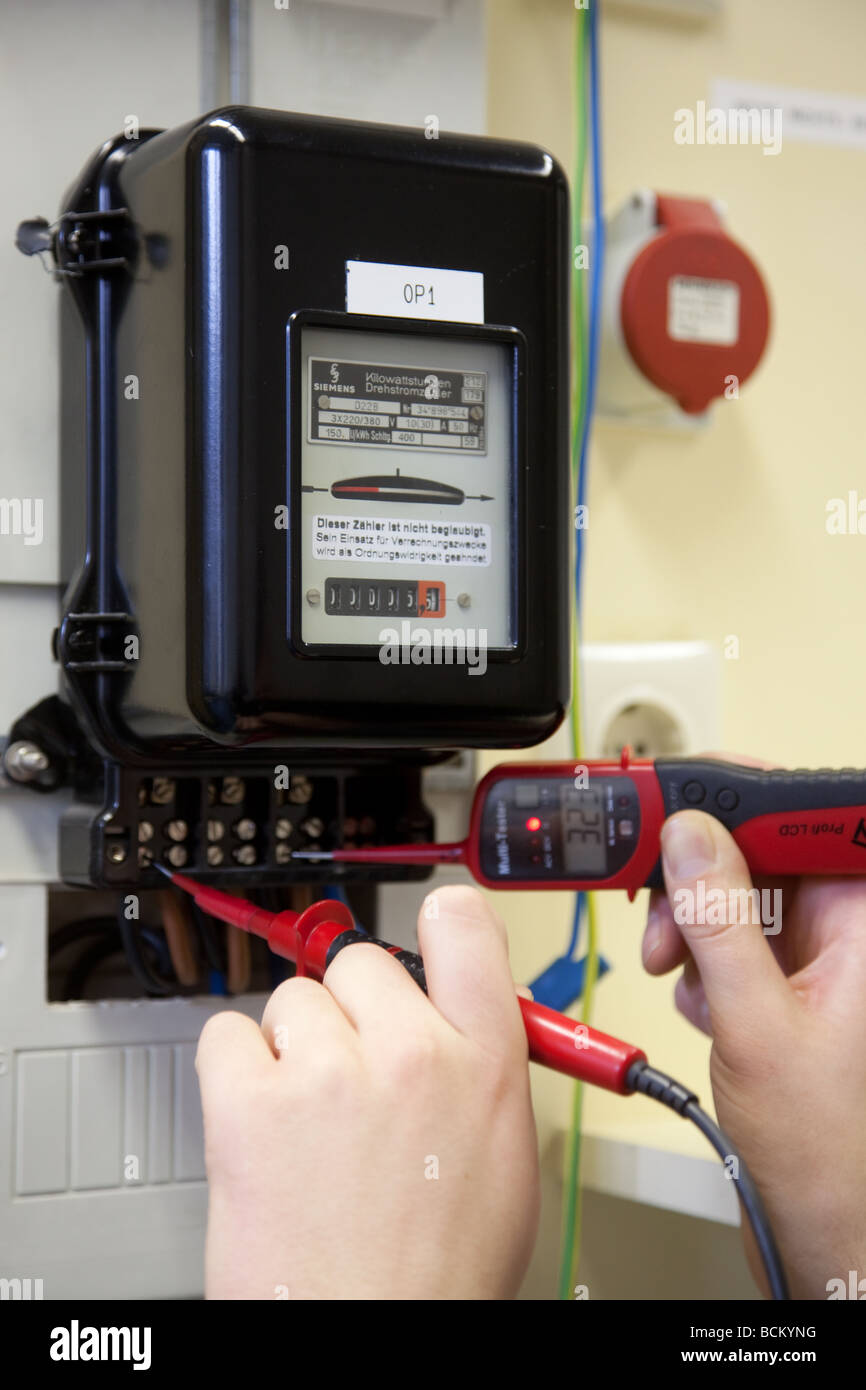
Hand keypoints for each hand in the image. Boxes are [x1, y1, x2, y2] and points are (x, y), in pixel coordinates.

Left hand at [196, 885, 539, 1299]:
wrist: (373, 1342)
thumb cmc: (437, 1277)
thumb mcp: (504, 1158)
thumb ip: (480, 1070)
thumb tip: (454, 1021)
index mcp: (485, 1062)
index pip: (463, 927)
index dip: (437, 921)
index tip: (425, 930)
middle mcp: (411, 1051)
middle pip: (360, 963)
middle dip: (352, 1012)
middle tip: (352, 1078)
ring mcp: (328, 1072)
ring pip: (293, 1000)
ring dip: (294, 1047)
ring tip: (308, 1121)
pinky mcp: (251, 1103)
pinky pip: (226, 1034)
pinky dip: (234, 1070)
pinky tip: (261, 1120)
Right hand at [642, 801, 865, 1298]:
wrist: (822, 1227)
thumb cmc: (827, 1150)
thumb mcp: (756, 1023)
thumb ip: (720, 920)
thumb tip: (690, 836)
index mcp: (864, 922)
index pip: (810, 817)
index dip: (746, 796)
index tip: (683, 798)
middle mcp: (848, 932)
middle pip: (764, 849)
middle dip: (703, 876)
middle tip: (661, 905)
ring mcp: (820, 960)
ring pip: (741, 895)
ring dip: (693, 925)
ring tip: (677, 970)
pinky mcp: (789, 985)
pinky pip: (734, 940)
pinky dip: (701, 963)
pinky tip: (701, 1002)